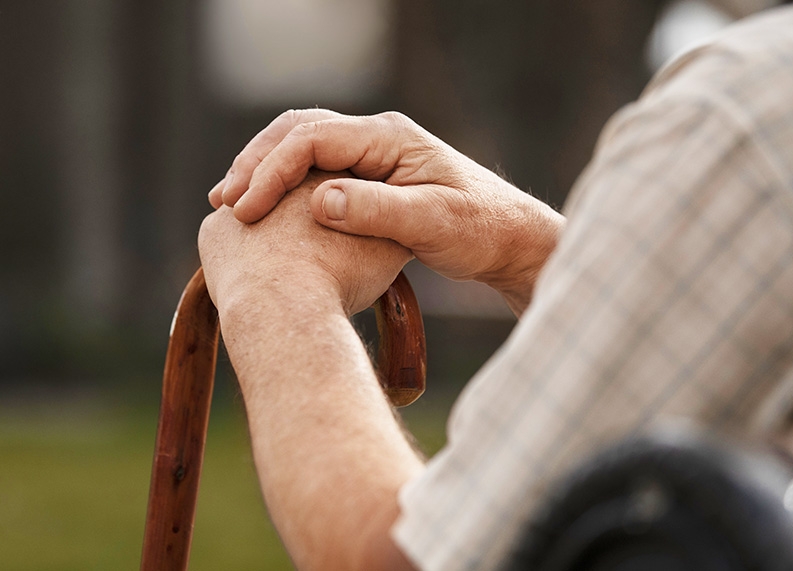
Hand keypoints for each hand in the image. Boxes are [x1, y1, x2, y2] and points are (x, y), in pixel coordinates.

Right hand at [209, 109, 564, 314]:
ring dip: (264, 171)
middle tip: (224, 202)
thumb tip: (320, 201)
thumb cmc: (478, 228)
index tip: (246, 208)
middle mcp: (376, 137)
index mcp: (389, 137)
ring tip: (231, 202)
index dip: (272, 170)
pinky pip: (315, 170)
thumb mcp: (432, 222)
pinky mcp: (371, 177)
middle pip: (298, 132)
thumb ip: (378, 211)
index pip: (312, 138)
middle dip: (256, 164)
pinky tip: (267, 209)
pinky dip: (285, 185)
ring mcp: (372, 155)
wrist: (507, 237)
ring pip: (302, 148)